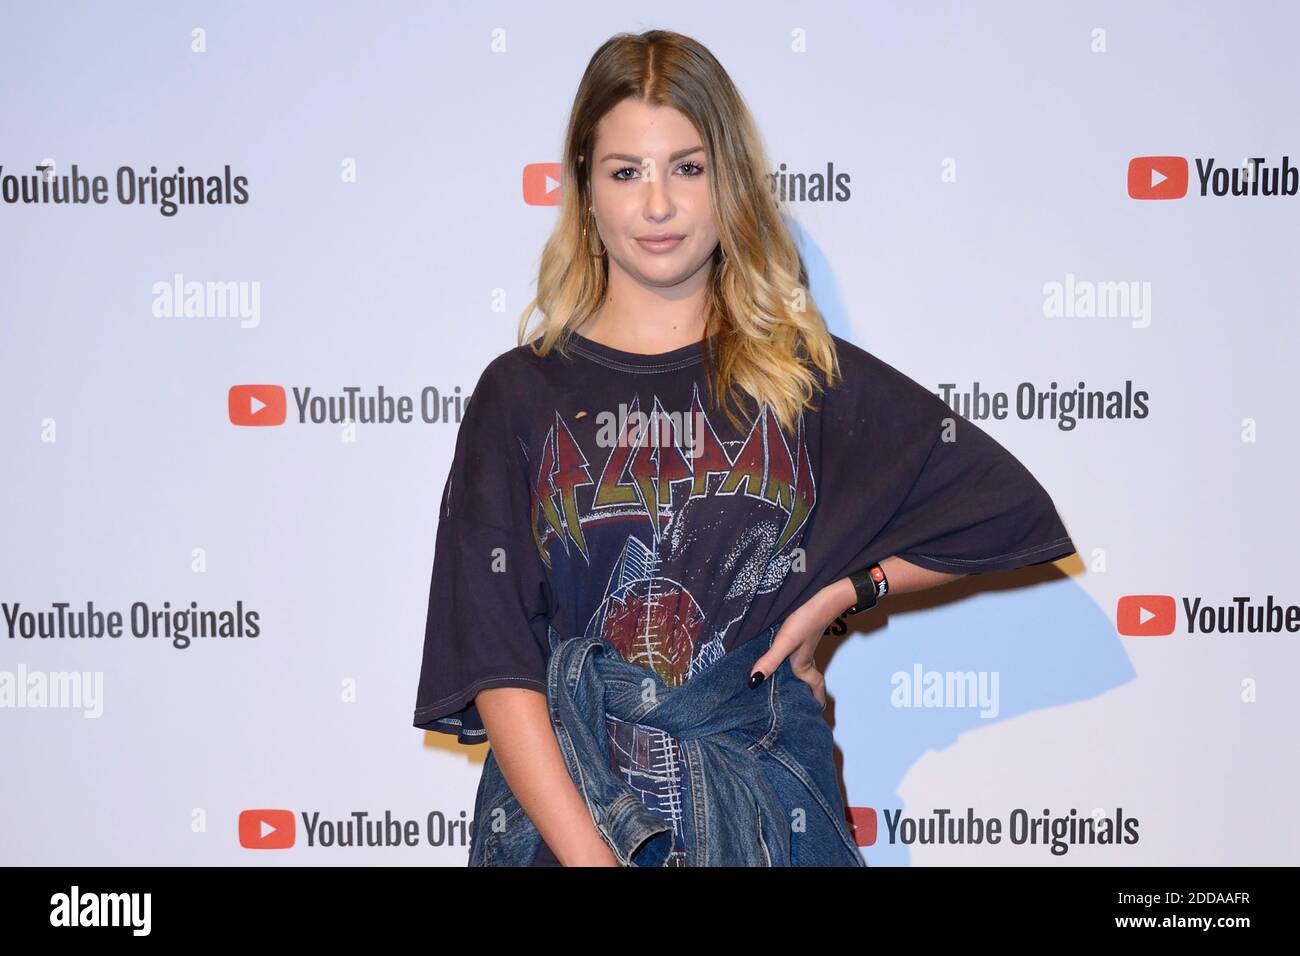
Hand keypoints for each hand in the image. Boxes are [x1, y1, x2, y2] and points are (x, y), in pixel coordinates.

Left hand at [747, 584, 847, 708]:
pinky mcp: (799, 636)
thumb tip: (753, 682)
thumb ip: (770, 661)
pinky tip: (775, 657)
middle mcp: (804, 658)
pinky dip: (787, 662)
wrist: (820, 598)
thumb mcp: (785, 642)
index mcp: (802, 665)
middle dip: (805, 693)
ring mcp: (802, 647)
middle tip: (795, 704)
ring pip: (801, 668)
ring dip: (796, 678)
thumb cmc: (805, 621)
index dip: (816, 700)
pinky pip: (794, 655)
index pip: (814, 687)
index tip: (817, 712)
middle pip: (807, 681)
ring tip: (781, 685)